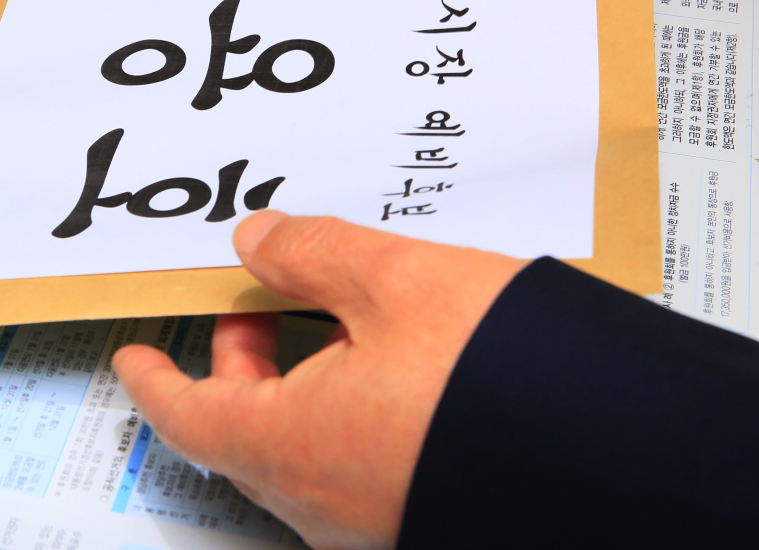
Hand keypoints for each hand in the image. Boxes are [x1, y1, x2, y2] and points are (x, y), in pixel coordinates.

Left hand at [112, 211, 524, 549]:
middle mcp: (324, 500)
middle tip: (254, 303)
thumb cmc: (499, 381)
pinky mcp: (423, 512)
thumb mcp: (396, 283)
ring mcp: (375, 519)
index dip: (155, 380)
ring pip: (304, 447)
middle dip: (239, 363)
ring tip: (339, 315)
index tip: (132, 357)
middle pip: (245, 431)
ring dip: (301, 382)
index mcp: (290, 447)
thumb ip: (313, 253)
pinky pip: (356, 462)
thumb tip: (259, 239)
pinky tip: (397, 361)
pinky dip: (348, 409)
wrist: (627, 465)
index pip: (187, 418)